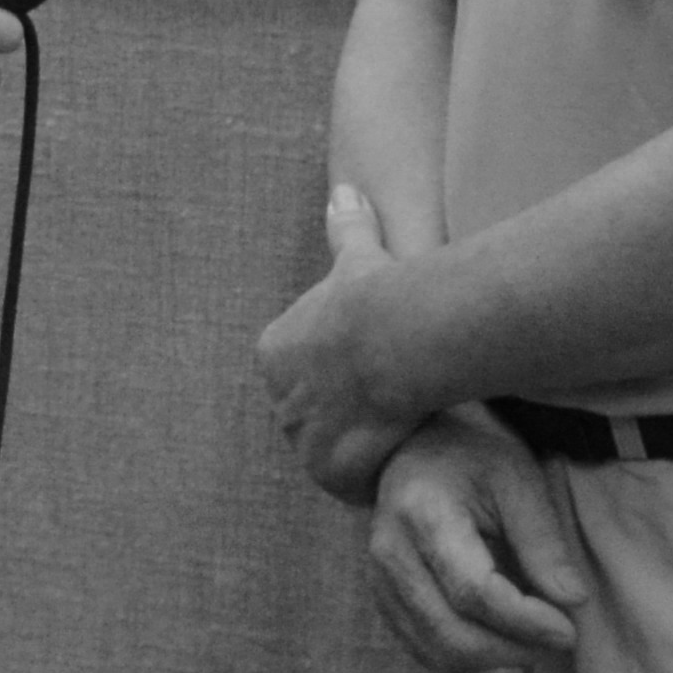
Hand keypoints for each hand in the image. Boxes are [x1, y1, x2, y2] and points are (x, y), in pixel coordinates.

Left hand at [256, 185, 431, 500]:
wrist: (393, 337)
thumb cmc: (378, 295)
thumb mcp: (357, 255)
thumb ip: (347, 228)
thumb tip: (344, 189)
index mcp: (276, 354)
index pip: (302, 376)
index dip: (339, 377)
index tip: (370, 372)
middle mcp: (278, 399)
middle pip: (314, 417)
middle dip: (346, 417)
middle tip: (389, 408)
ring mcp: (301, 438)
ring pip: (330, 452)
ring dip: (360, 449)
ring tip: (397, 436)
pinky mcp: (328, 470)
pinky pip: (349, 484)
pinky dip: (371, 478)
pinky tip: (396, 461)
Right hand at [356, 411, 595, 672]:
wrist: (418, 449)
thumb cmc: (475, 458)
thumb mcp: (519, 481)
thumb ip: (543, 543)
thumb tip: (573, 602)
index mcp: (422, 513)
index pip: (473, 592)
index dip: (526, 621)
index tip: (570, 628)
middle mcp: (390, 554)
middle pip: (453, 634)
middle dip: (515, 648)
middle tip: (559, 635)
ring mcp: (380, 582)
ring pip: (439, 654)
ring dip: (495, 657)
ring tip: (532, 633)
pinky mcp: (384, 601)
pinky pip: (428, 652)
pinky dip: (472, 656)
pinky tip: (501, 631)